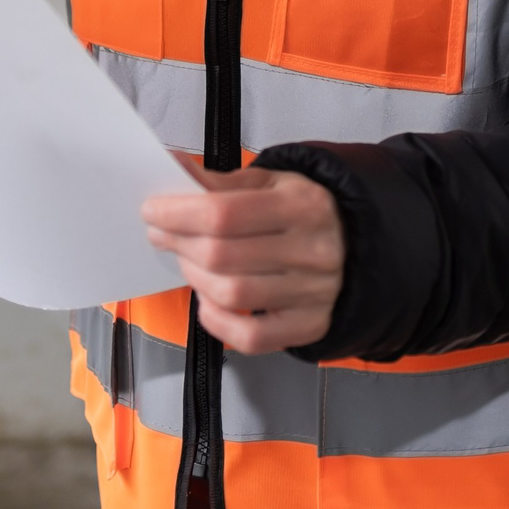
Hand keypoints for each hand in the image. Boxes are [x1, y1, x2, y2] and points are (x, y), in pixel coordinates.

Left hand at [141, 159, 343, 354]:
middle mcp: (312, 251)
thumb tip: (174, 170)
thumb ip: (220, 182)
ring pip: (232, 295)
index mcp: (302, 205)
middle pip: (221, 255)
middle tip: (163, 234)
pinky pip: (251, 338)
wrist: (355, 243)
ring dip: (194, 278)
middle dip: (179, 243)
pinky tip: (209, 301)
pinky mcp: (308, 326)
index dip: (178, 213)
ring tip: (188, 260)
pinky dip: (218, 322)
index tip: (153, 211)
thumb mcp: (270, 183)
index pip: (223, 213)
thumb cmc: (304, 211)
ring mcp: (313, 294)